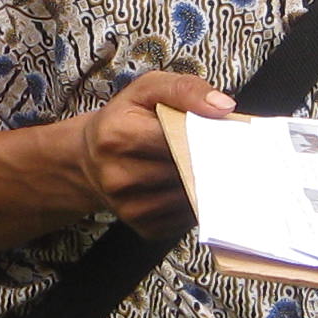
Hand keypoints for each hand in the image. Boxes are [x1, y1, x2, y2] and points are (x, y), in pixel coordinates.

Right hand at [72, 72, 234, 238]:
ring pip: (191, 197)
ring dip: (207, 185)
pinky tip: (192, 187)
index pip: (178, 138)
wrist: (90, 160)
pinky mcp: (144, 227)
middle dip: (212, 162)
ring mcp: (130, 207)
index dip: (207, 137)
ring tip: (209, 168)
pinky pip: (186, 218)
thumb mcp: (147, 90)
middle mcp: (119, 176)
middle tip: (228, 152)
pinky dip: (197, 203)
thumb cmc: (124, 120)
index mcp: (117, 135)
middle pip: (187, 171)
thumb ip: (185, 89)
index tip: (226, 135)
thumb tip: (223, 106)